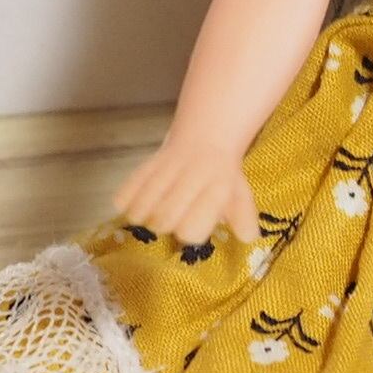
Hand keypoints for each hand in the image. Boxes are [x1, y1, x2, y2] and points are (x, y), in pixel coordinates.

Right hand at [113, 133, 258, 252]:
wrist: (206, 135)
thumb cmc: (222, 174)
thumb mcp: (240, 195)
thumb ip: (243, 217)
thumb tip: (248, 238)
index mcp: (217, 187)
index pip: (192, 229)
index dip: (189, 231)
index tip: (191, 225)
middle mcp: (191, 177)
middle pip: (163, 221)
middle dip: (164, 226)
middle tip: (170, 218)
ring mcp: (165, 169)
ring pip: (140, 210)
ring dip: (143, 215)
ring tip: (153, 210)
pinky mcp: (143, 165)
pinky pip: (123, 195)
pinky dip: (126, 201)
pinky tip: (138, 199)